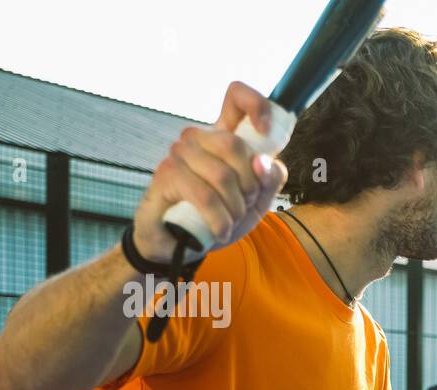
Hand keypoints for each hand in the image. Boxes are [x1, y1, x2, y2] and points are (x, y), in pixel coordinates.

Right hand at [131, 81, 288, 261]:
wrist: (180, 244)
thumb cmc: (219, 216)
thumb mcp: (256, 202)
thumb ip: (270, 179)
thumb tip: (265, 163)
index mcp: (223, 137)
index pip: (236, 98)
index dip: (257, 105)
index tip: (266, 131)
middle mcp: (199, 138)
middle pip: (235, 145)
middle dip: (250, 184)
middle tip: (245, 204)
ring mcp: (179, 153)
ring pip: (222, 175)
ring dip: (235, 208)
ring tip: (230, 220)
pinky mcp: (167, 174)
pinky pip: (205, 196)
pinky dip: (220, 220)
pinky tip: (219, 231)